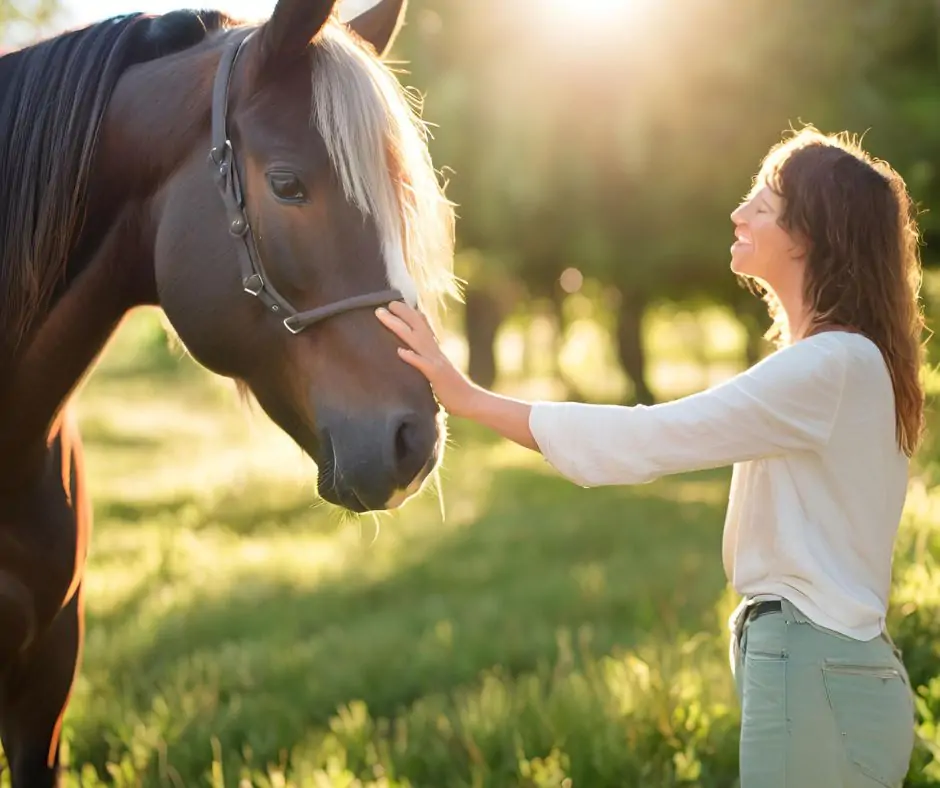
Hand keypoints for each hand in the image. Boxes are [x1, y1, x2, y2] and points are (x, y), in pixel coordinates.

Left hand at [375, 301, 479, 416]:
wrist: (470, 401)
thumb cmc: (452, 389)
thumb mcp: (439, 369)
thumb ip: (428, 359)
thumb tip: (415, 353)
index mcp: (435, 350)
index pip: (422, 325)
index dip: (410, 313)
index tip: (394, 303)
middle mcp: (435, 351)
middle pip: (417, 326)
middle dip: (401, 313)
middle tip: (384, 303)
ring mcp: (436, 362)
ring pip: (415, 339)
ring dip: (398, 326)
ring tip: (383, 316)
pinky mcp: (436, 375)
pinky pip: (423, 365)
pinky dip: (412, 357)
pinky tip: (400, 351)